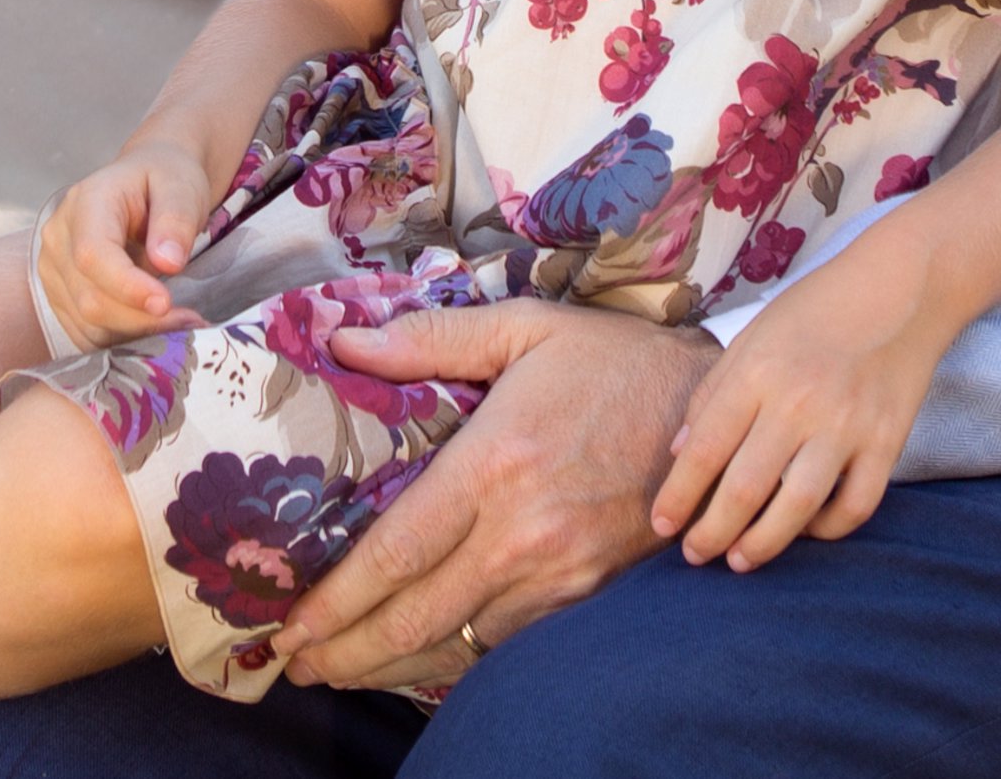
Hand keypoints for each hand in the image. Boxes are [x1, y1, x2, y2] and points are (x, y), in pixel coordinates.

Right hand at [35, 140, 212, 348]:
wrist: (148, 179)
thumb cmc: (165, 179)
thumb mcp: (182, 186)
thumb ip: (175, 220)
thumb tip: (167, 263)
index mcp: (86, 202)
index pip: (93, 255)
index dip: (127, 286)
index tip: (165, 303)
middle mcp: (59, 237)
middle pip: (89, 297)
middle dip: (140, 318)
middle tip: (191, 319)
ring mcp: (54, 269)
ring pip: (87, 321)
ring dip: (135, 332)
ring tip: (180, 321)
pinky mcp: (60, 294)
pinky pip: (85, 330)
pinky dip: (121, 336)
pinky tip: (154, 324)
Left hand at [271, 297, 717, 692]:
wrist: (711, 413)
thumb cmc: (612, 362)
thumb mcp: (527, 329)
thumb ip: (434, 339)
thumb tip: (347, 342)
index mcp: (496, 462)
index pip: (396, 553)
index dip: (335, 600)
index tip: (289, 624)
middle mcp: (521, 531)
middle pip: (412, 618)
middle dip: (344, 652)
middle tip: (295, 665)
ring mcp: (556, 573)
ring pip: (454, 645)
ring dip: (388, 669)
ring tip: (339, 671)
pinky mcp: (583, 597)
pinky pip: (501, 647)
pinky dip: (450, 662)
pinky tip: (417, 659)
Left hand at [649, 246, 947, 573]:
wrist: (904, 284)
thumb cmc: (819, 306)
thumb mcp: (754, 334)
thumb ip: (714, 390)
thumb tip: (680, 452)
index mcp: (759, 370)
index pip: (704, 449)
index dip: (678, 495)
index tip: (662, 525)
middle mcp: (800, 400)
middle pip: (745, 488)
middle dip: (711, 533)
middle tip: (695, 555)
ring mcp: (848, 423)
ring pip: (797, 507)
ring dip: (762, 544)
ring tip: (740, 559)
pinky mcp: (887, 441)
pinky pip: (855, 505)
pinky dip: (829, 528)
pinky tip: (806, 528)